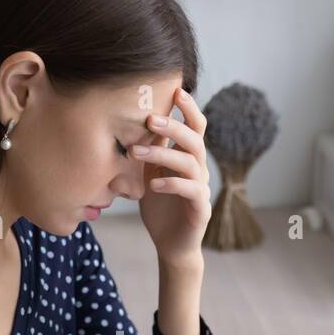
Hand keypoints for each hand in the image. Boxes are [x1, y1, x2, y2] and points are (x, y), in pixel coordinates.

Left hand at [134, 86, 210, 268]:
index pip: (195, 126)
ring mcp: (201, 187)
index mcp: (187, 157)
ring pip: (190, 162)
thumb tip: (132, 122)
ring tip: (137, 152)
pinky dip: (171, 184)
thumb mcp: (149, 173)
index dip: (189, 108)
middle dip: (173, 126)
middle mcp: (198, 169)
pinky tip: (153, 185)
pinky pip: (191, 190)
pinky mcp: (201, 208)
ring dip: (162, 154)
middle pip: (195, 139)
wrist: (171, 244)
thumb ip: (149, 151)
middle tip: (150, 118)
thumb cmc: (160, 207)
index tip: (175, 90)